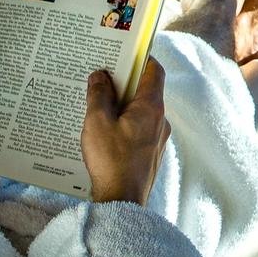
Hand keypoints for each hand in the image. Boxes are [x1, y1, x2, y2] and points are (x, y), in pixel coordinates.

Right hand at [83, 61, 167, 204]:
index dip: (140, 58)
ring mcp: (157, 139)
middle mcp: (160, 121)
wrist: (122, 203)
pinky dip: (124, 124)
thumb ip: (99, 94)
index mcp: (151, 107)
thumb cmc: (110, 161)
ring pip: (141, 111)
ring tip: (97, 106)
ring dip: (121, 105)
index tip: (122, 53)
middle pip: (146, 90)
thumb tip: (100, 76)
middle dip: (123, 83)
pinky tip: (104, 131)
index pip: (154, 70)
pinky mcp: (150, 154)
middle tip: (101, 79)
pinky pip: (138, 129)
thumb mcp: (97, 122)